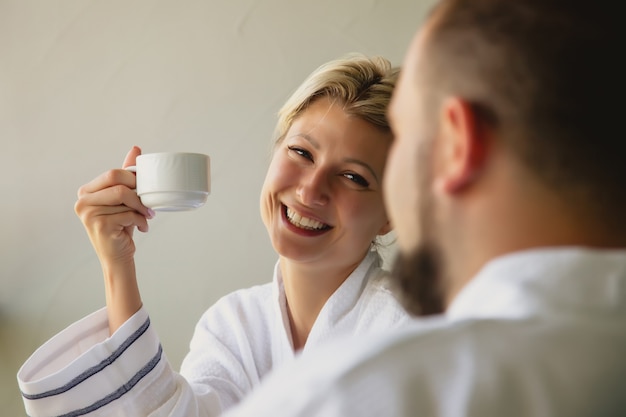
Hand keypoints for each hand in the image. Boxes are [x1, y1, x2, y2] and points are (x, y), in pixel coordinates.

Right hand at [75, 146, 154, 266]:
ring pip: (125, 197)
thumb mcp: (124, 199)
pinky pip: (128, 213)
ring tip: (147, 216)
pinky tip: (143, 228)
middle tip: (147, 203)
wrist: (118, 257)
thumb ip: (126, 175)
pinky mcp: (99, 225)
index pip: (112, 174)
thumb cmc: (121, 227)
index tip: (143, 191)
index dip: (133, 179)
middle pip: (117, 182)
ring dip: (142, 207)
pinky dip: (141, 220)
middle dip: (137, 190)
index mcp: (87, 192)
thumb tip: (135, 149)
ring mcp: (88, 213)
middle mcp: (82, 201)